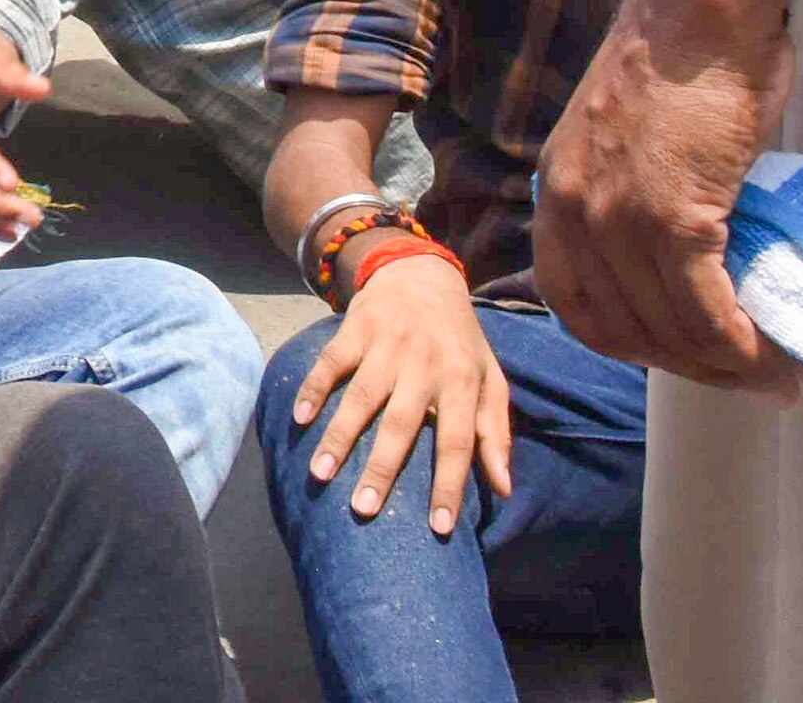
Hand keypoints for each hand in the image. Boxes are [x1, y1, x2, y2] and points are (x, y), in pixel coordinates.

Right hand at [286, 241, 510, 534]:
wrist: (422, 274)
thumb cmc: (460, 340)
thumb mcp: (490, 379)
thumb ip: (495, 432)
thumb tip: (503, 487)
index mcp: (462, 381)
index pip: (457, 442)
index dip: (449, 485)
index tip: (438, 528)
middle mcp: (424, 364)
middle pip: (401, 425)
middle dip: (381, 469)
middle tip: (363, 509)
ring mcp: (387, 344)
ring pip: (360, 397)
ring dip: (339, 436)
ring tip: (321, 473)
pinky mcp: (356, 328)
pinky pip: (331, 363)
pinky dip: (313, 389)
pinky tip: (299, 419)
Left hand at [532, 0, 799, 394]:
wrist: (700, 12)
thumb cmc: (682, 58)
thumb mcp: (629, 136)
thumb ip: (639, 191)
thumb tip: (692, 238)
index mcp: (560, 192)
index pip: (574, 300)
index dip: (628, 342)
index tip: (678, 355)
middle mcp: (575, 212)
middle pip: (622, 328)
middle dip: (685, 367)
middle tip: (741, 376)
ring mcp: (619, 218)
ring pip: (668, 329)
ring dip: (724, 368)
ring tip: (772, 375)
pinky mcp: (672, 218)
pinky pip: (705, 311)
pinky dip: (741, 348)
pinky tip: (771, 358)